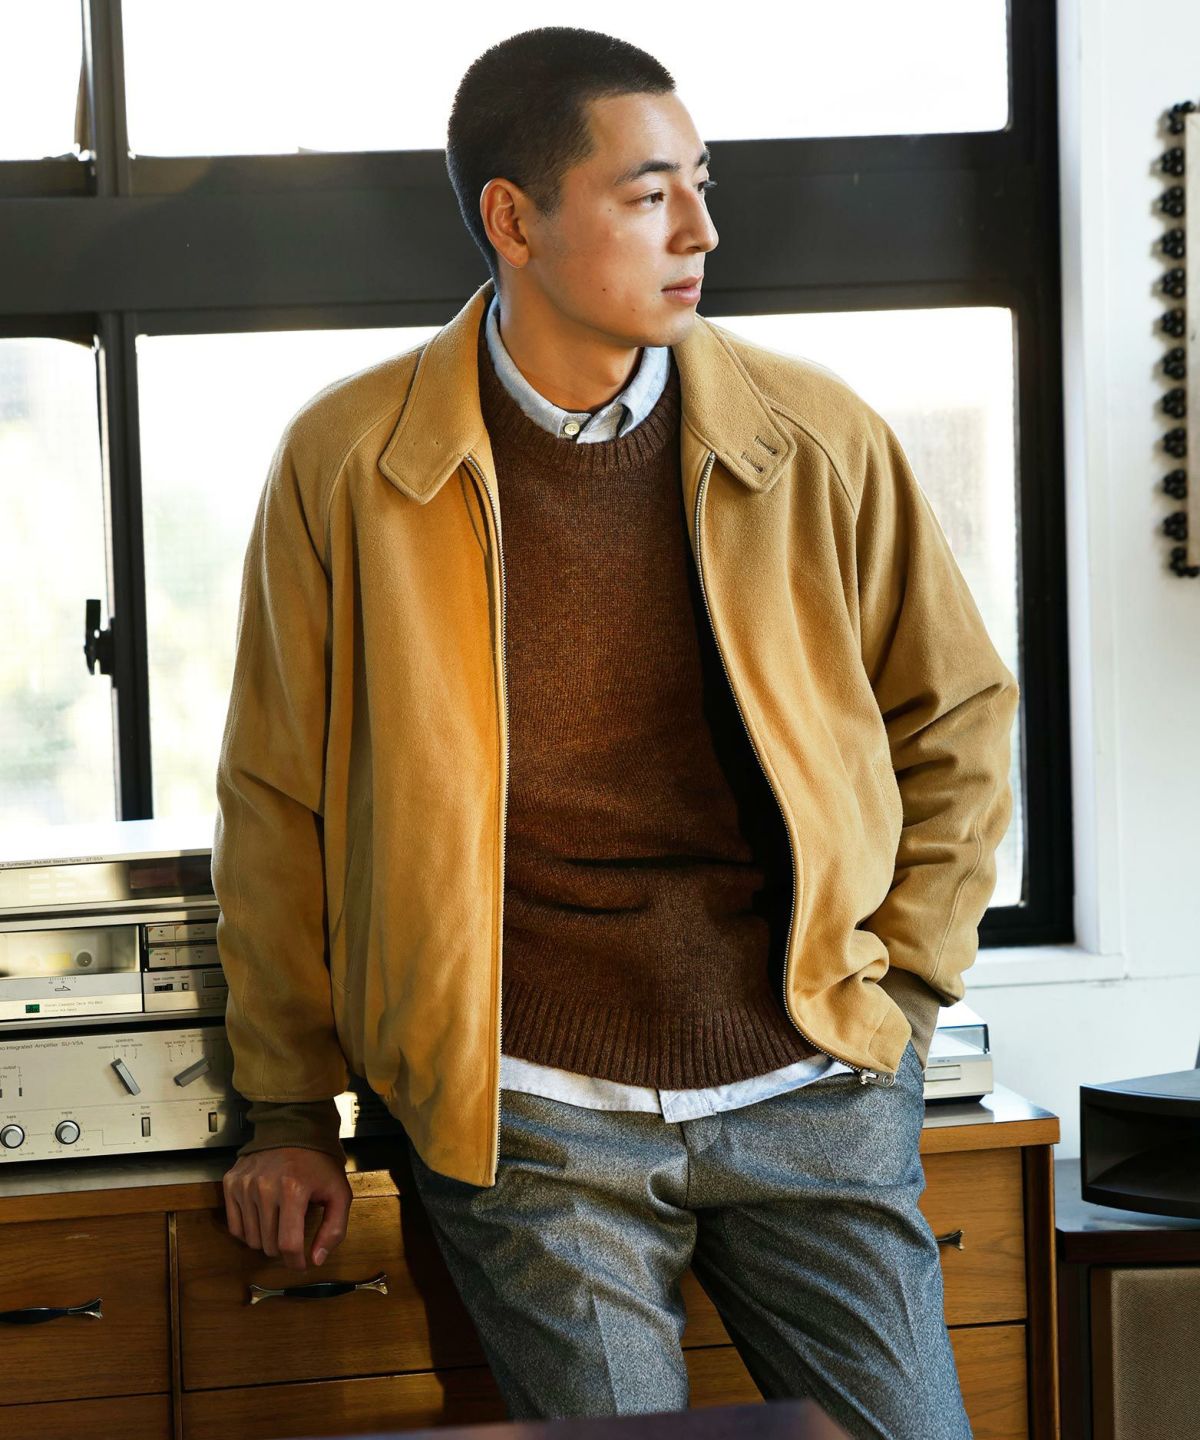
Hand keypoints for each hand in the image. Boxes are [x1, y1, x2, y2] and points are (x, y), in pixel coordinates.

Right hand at [223, 1148, 351, 1271]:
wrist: (294, 1129)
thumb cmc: (318, 1162)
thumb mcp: (338, 1192)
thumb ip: (334, 1229)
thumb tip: (316, 1260)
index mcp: (293, 1189)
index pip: (288, 1244)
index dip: (296, 1262)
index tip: (301, 1264)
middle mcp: (264, 1187)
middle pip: (268, 1245)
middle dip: (283, 1249)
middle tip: (292, 1235)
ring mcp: (245, 1185)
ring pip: (250, 1240)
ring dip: (266, 1240)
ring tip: (279, 1223)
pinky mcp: (231, 1183)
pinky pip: (235, 1226)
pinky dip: (249, 1230)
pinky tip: (263, 1217)